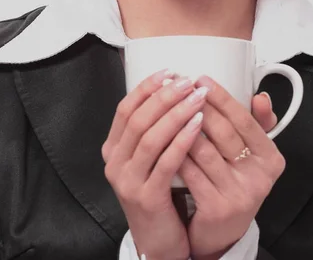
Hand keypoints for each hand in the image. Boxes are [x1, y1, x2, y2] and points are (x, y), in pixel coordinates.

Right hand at [101, 69, 208, 259]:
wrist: (159, 241)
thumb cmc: (160, 192)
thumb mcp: (150, 158)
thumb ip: (155, 129)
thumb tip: (174, 88)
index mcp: (113, 149)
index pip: (125, 109)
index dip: (146, 88)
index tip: (169, 71)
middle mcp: (115, 163)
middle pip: (138, 119)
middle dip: (164, 96)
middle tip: (188, 81)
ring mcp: (127, 181)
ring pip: (150, 138)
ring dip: (175, 113)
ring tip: (198, 97)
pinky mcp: (146, 197)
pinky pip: (165, 162)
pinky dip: (182, 139)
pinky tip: (198, 124)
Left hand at [176, 76, 284, 259]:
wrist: (220, 234)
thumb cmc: (231, 183)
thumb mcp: (249, 156)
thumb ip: (256, 124)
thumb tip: (260, 96)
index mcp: (271, 159)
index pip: (246, 120)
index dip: (222, 97)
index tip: (202, 79)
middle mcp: (259, 177)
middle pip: (224, 132)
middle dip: (197, 106)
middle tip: (179, 89)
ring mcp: (238, 194)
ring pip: (203, 150)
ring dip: (182, 126)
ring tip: (167, 108)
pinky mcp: (216, 208)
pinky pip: (189, 172)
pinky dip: (174, 152)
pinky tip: (162, 139)